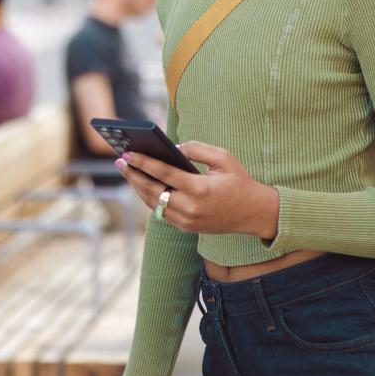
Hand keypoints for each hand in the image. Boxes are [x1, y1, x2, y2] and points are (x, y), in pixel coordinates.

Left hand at [114, 140, 277, 237]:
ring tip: (128, 172)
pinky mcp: (186, 228)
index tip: (128, 153)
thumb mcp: (224, 157)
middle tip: (120, 161)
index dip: (143, 163)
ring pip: (154, 204)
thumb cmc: (240, 181)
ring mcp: (187, 221)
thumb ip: (198, 149)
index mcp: (200, 189)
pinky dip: (151, 198)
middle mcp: (190, 208)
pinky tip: (144, 185)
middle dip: (134, 175)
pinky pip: (162, 212)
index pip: (164, 174)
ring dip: (139, 188)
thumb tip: (174, 147)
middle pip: (153, 191)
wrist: (254, 212)